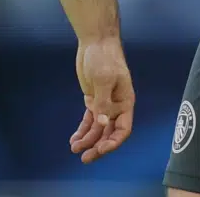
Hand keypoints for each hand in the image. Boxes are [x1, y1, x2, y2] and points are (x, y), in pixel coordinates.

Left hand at [69, 37, 133, 163]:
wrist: (95, 41)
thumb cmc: (104, 57)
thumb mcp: (104, 78)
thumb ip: (103, 101)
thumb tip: (102, 122)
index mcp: (125, 102)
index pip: (123, 129)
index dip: (113, 142)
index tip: (101, 149)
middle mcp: (116, 106)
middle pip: (109, 132)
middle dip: (98, 146)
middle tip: (85, 158)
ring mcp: (104, 103)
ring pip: (98, 128)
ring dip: (88, 140)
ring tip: (75, 149)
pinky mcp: (93, 99)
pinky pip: (89, 120)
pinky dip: (83, 130)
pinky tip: (74, 139)